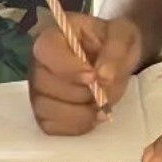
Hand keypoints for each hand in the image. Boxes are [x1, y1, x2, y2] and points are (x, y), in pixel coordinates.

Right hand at [29, 14, 143, 135]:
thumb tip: (103, 77)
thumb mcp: (123, 35)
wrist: (115, 58)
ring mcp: (38, 88)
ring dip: (79, 112)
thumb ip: (115, 51)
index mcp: (54, 35)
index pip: (47, 50)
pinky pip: (51, 126)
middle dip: (80, 93)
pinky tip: (92, 115)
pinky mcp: (44, 111)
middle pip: (45, 83)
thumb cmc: (113, 41)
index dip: (68, 67)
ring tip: (101, 104)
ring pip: (46, 109)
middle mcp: (39, 61)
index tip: (93, 76)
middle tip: (104, 90)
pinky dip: (75, 125)